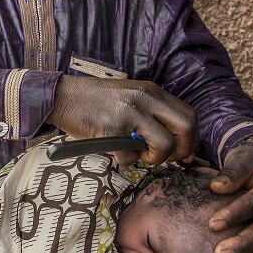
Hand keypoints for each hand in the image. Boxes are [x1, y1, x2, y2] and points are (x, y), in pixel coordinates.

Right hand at [46, 75, 197, 165]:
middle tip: (167, 158)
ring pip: (164, 144)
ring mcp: (129, 112)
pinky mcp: (112, 128)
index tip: (182, 153)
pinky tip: (116, 152)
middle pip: (186, 127)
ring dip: (154, 159)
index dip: (191, 139)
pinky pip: (131, 156)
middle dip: (182, 150)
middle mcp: (144, 98)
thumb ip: (153, 113)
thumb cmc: (96, 101)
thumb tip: (177, 142)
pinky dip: (126, 161)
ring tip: (138, 155)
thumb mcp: (130, 97)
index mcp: (151, 91)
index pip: (189, 115)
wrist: (62, 96)